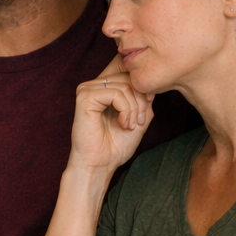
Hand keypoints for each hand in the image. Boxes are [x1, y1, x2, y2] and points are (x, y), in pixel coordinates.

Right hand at [70, 55, 153, 173]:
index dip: (143, 87)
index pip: (128, 71)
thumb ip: (144, 99)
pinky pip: (115, 93)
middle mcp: (94, 85)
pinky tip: (122, 123)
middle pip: (129, 77)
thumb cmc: (115, 146)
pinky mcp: (85, 97)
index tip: (144, 110)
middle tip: (139, 121)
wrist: (99, 164)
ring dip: (134, 108)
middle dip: (141, 100)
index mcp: (104, 88)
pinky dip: (125, 109)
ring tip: (130, 125)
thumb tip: (150, 84)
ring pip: (124, 85)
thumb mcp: (139, 118)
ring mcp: (87, 89)